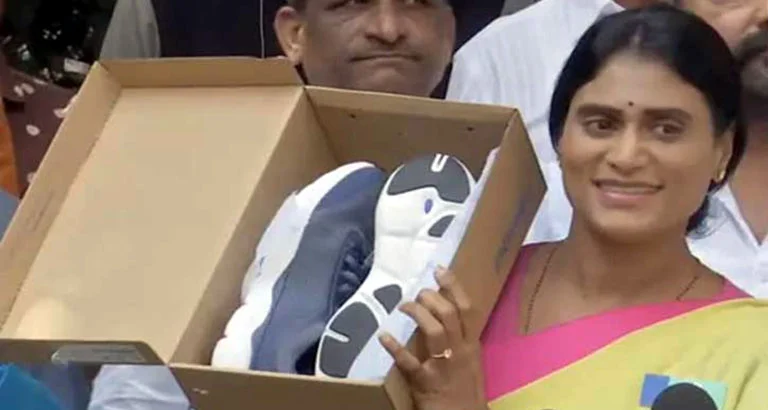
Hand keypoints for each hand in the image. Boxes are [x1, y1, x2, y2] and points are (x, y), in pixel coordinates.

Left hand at [379, 268, 488, 409]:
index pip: (467, 308)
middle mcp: (460, 351)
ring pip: (434, 330)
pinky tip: (383, 336)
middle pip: (448, 314)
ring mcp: (444, 366)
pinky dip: (395, 347)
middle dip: (431, 297)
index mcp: (471, 345)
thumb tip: (441, 316)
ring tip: (403, 306)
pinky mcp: (427, 382)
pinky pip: (410, 361)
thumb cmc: (465, 392)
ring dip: (417, 313)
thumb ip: (458, 341)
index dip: (453, 286)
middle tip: (418, 292)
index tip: (439, 270)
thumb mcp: (469, 363)